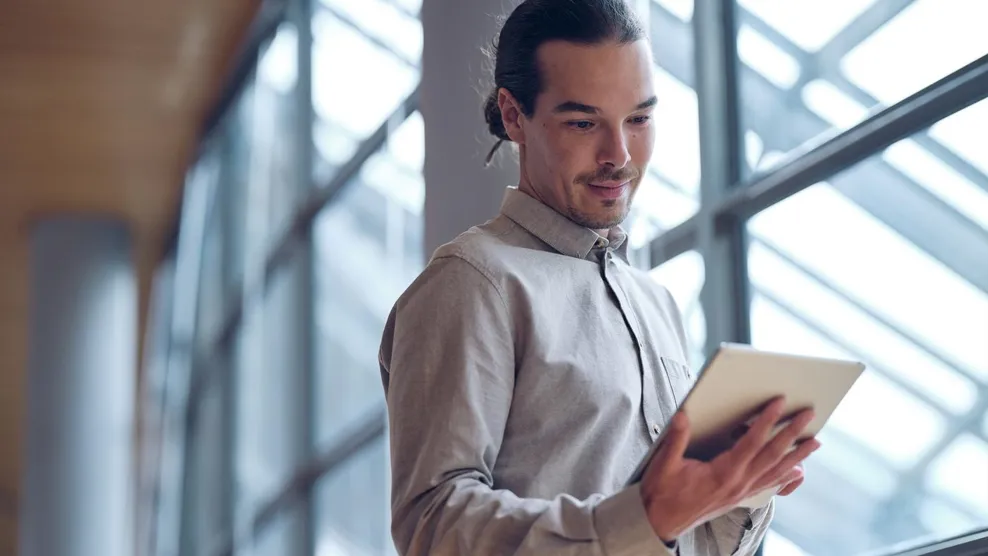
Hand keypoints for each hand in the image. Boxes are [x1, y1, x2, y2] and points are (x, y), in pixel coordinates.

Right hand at [639, 397, 819, 541]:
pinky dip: (786, 476)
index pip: (751, 442)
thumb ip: (676, 439)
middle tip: (808, 415)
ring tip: (815, 442)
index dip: (767, 421)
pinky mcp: (740, 497)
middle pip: (772, 455)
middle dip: (792, 433)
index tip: (779, 404)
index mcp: (722, 473)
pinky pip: (769, 484)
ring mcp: (742, 492)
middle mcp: (738, 483)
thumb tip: (682, 416)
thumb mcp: (665, 464)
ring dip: (797, 456)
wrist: (662, 521)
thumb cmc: (664, 493)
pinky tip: (797, 470)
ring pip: (776, 471)